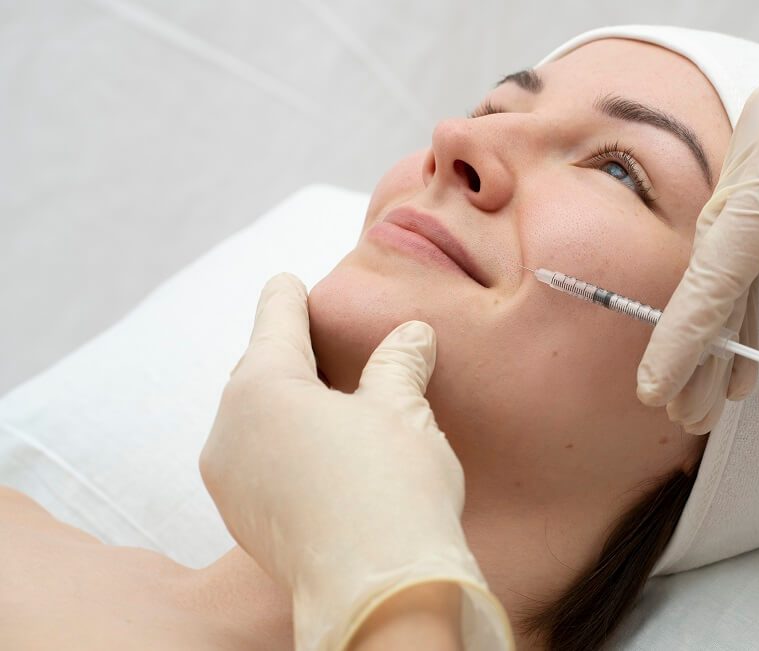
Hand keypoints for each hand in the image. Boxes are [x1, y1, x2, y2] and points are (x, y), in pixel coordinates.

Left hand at [200, 274, 511, 650]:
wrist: (379, 593)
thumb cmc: (392, 489)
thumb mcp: (402, 409)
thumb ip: (399, 362)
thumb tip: (412, 334)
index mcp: (261, 387)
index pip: (276, 320)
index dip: (288, 297)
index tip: (287, 281)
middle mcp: (229, 430)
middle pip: (260, 370)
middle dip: (291, 352)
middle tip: (323, 341)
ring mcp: (230, 482)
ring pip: (256, 420)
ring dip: (288, 403)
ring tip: (331, 400)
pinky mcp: (245, 521)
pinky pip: (259, 461)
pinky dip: (285, 444)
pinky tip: (323, 452)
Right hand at [637, 84, 758, 432]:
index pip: (721, 263)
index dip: (685, 335)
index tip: (654, 390)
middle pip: (715, 263)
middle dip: (703, 344)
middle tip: (687, 413)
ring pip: (721, 257)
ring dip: (717, 329)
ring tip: (705, 399)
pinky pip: (739, 241)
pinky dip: (740, 298)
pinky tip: (736, 354)